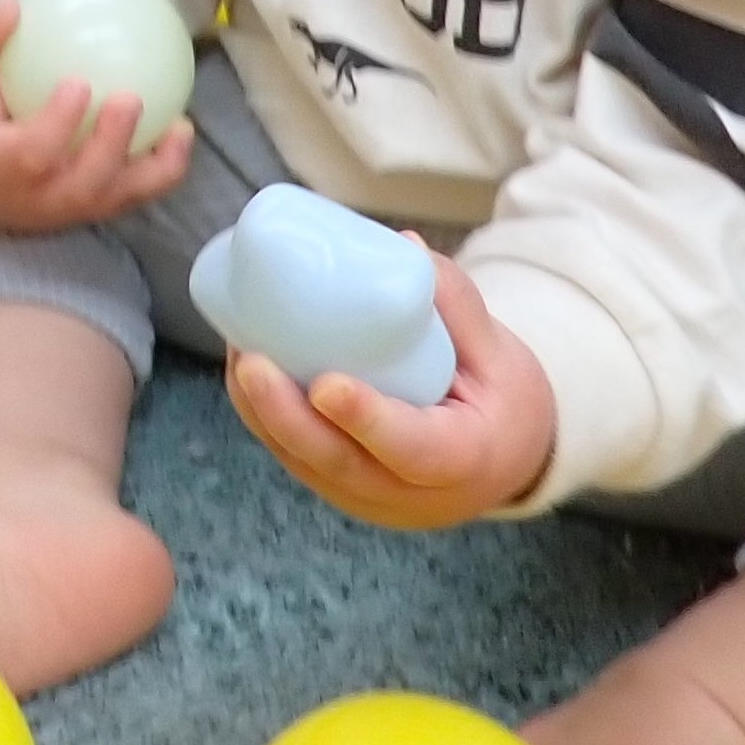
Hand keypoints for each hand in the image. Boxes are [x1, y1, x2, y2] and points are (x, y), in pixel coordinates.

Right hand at [0, 0, 198, 234]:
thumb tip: (13, 7)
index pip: (31, 156)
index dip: (58, 126)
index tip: (78, 82)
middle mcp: (31, 201)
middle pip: (81, 186)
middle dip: (111, 147)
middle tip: (130, 99)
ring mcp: (61, 211)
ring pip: (114, 200)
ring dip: (155, 168)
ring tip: (181, 127)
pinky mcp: (84, 209)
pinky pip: (129, 195)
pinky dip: (162, 170)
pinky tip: (180, 130)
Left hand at [225, 248, 557, 527]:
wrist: (506, 463)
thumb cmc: (505, 402)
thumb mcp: (503, 355)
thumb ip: (458, 306)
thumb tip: (403, 245)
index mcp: (463, 462)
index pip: (410, 448)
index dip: (365, 419)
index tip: (325, 384)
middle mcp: (408, 495)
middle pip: (337, 463)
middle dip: (285, 415)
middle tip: (251, 360)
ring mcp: (369, 499)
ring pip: (305, 462)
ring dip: (262, 411)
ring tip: (237, 349)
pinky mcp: (341, 488)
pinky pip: (296, 457)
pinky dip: (265, 416)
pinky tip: (245, 367)